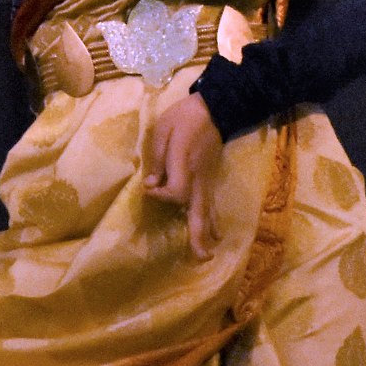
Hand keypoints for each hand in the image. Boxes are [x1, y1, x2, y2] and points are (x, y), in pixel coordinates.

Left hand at [144, 94, 224, 258]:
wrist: (215, 108)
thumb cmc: (184, 118)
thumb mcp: (162, 131)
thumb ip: (156, 159)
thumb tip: (151, 185)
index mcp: (184, 163)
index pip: (176, 192)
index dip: (161, 195)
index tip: (150, 188)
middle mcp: (198, 177)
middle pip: (198, 210)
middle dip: (198, 234)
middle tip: (201, 257)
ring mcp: (207, 179)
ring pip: (207, 210)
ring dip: (207, 232)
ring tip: (207, 254)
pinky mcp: (210, 178)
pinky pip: (210, 203)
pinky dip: (212, 220)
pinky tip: (215, 233)